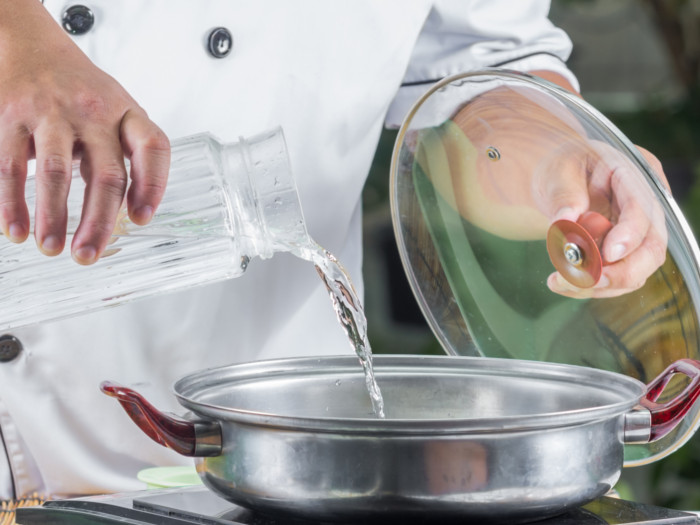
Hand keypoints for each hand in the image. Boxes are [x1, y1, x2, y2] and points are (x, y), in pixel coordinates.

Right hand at [0, 0, 169, 263]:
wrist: (30, 44)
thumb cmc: (81, 91)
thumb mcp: (116, 112)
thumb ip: (124, 155)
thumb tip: (127, 215)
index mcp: (127, 113)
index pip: (153, 148)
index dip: (153, 185)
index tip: (141, 219)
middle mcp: (94, 112)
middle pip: (107, 175)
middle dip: (98, 222)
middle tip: (88, 256)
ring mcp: (52, 113)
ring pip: (57, 173)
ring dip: (53, 217)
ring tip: (51, 249)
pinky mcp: (11, 116)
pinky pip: (10, 165)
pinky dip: (12, 202)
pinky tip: (15, 229)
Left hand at [443, 83, 668, 298]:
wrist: (560, 181)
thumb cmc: (563, 168)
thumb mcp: (558, 170)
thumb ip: (564, 193)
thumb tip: (565, 220)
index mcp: (634, 174)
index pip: (642, 208)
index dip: (629, 234)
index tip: (607, 255)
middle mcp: (645, 206)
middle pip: (651, 248)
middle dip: (621, 272)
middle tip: (587, 280)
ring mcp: (638, 233)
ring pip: (635, 271)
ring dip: (599, 284)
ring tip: (558, 281)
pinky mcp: (625, 254)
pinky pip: (615, 278)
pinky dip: (590, 286)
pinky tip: (562, 282)